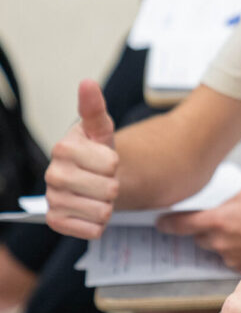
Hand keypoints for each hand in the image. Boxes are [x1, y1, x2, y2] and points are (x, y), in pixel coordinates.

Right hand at [44, 79, 118, 239]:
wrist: (91, 178)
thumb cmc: (96, 151)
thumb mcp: (100, 129)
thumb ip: (94, 108)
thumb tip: (87, 82)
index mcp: (63, 148)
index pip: (111, 164)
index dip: (116, 164)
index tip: (105, 160)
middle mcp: (52, 174)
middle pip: (108, 190)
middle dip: (113, 186)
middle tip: (103, 179)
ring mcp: (52, 199)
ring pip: (102, 211)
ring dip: (107, 205)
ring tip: (97, 195)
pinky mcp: (55, 222)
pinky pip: (92, 230)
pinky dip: (98, 224)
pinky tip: (90, 211)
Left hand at [157, 189, 240, 271]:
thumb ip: (226, 204)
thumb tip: (216, 210)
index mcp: (217, 220)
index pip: (182, 224)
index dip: (168, 223)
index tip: (160, 222)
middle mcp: (219, 242)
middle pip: (198, 237)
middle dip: (203, 230)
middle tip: (219, 220)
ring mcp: (228, 257)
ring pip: (214, 247)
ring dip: (221, 240)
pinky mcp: (239, 267)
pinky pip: (228, 257)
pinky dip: (233, 250)